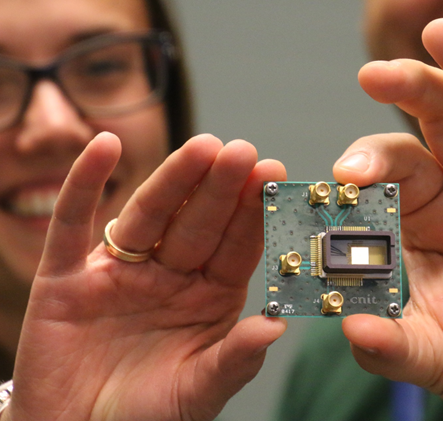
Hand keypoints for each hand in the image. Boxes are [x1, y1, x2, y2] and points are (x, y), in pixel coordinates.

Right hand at [6, 133, 286, 420]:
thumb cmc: (144, 420)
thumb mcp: (196, 394)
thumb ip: (233, 360)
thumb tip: (276, 325)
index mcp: (207, 296)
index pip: (235, 245)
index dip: (252, 211)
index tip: (272, 173)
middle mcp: (168, 274)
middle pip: (196, 221)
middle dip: (219, 187)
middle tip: (241, 151)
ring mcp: (119, 271)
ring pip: (149, 215)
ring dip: (172, 179)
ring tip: (201, 147)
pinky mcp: (66, 278)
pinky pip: (72, 225)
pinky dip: (84, 184)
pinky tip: (104, 147)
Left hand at [332, 18, 442, 420]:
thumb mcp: (438, 356)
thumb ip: (393, 343)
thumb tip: (350, 327)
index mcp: (427, 218)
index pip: (392, 171)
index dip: (368, 166)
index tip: (344, 175)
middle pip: (438, 123)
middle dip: (409, 93)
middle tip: (373, 74)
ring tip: (442, 34)